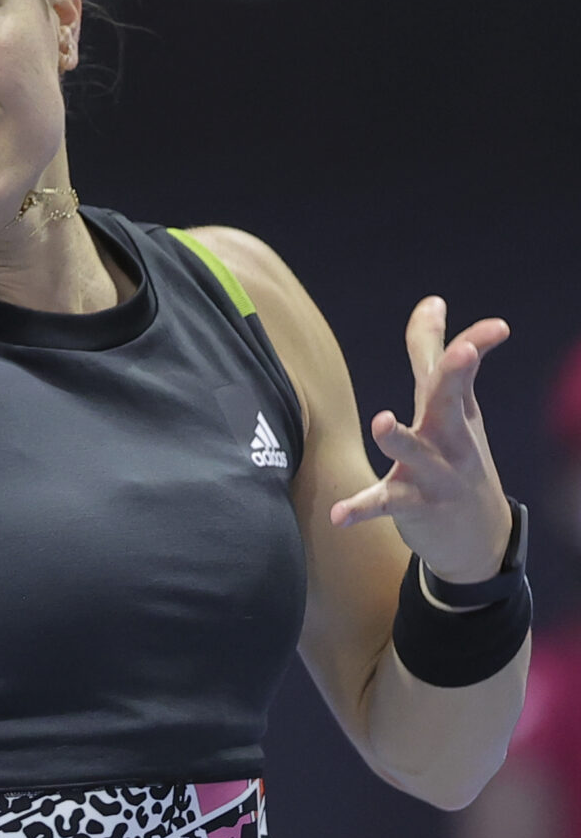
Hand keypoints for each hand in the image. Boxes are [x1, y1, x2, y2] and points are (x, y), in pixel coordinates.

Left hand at [331, 296, 511, 581]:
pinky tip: (337, 516)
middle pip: (451, 402)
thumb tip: (432, 301)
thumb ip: (430, 354)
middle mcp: (450, 439)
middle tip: (462, 352)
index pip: (465, 372)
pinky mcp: (412, 506)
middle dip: (456, 376)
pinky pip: (384, 505)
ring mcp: (434, 474)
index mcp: (455, 411)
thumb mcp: (452, 407)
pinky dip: (360, 509)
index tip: (498, 327)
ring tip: (382, 421)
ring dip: (400, 438)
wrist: (481, 536)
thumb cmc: (458, 455)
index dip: (477, 344)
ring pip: (417, 454)